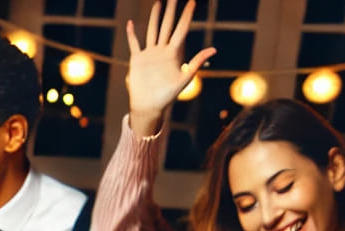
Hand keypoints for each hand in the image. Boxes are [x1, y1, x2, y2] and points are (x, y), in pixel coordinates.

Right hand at [124, 1, 215, 136]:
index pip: (181, 29)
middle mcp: (162, 50)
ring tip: (158, 2)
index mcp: (173, 53)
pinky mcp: (137, 60)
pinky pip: (134, 44)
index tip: (192, 1)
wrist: (149, 106)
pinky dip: (132, 34)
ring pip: (153, 30)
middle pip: (167, 25)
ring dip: (155, 17)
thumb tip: (214, 49)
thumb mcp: (184, 79)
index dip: (187, 15)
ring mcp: (149, 54)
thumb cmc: (167, 96)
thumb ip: (196, 62)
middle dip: (171, 10)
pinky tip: (131, 23)